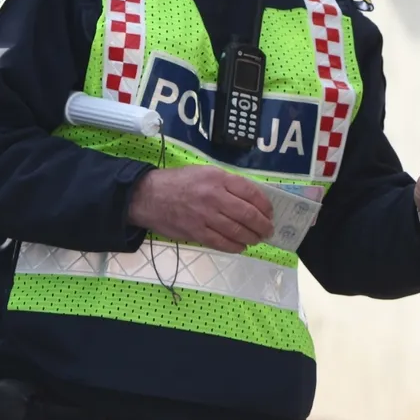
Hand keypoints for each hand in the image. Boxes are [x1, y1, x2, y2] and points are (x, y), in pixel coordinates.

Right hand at [127, 165, 273, 252]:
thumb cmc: (179, 182)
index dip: (265, 205)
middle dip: (262, 225)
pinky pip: (221, 243)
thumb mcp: (205, 172)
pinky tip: (241, 247)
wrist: (149, 196)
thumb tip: (251, 198)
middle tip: (268, 230)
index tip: (270, 212)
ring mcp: (205, 216)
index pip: (251, 192)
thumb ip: (227, 183)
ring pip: (237, 231)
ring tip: (257, 239)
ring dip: (252, 238)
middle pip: (248, 214)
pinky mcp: (196, 232)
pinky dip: (235, 247)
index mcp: (218, 178)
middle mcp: (214, 196)